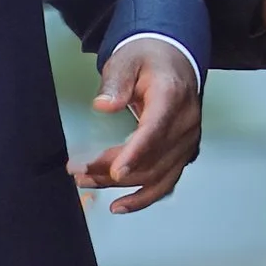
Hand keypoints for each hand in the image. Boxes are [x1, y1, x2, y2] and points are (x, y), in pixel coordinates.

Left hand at [74, 37, 202, 213]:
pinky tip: (122, 205)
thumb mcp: (127, 59)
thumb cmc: (149, 59)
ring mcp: (187, 140)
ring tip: (89, 184)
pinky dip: (145, 197)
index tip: (116, 171)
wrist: (174, 61)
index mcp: (172, 96)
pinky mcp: (183, 152)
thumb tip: (103, 105)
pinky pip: (167, 181)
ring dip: (123, 186)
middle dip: (113, 170)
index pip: (155, 130)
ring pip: (158, 174)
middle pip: (152, 157)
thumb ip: (115, 82)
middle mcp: (185, 122)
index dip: (136, 153)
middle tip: (79, 171)